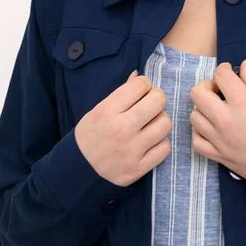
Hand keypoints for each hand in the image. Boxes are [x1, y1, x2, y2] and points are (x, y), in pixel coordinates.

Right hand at [74, 71, 172, 185]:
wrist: (80, 169)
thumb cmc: (90, 135)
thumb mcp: (98, 110)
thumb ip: (120, 93)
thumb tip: (139, 76)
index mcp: (107, 111)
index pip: (140, 85)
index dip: (144, 85)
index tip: (140, 92)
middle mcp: (121, 129)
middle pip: (158, 102)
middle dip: (156, 99)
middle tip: (150, 105)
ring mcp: (132, 150)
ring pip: (165, 124)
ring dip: (160, 121)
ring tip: (150, 125)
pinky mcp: (139, 168)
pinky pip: (165, 148)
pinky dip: (160, 142)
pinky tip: (151, 142)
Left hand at [189, 59, 245, 181]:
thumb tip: (244, 65)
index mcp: (242, 102)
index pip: (220, 75)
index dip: (224, 69)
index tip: (228, 73)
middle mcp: (226, 119)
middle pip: (197, 93)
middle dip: (206, 87)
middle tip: (218, 91)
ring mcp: (219, 139)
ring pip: (194, 116)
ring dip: (202, 110)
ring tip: (215, 111)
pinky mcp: (218, 155)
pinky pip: (196, 142)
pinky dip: (200, 134)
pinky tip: (210, 130)